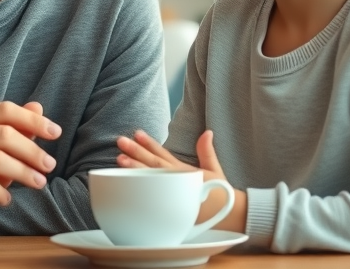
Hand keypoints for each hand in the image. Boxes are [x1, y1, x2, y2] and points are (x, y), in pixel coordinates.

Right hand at [0, 101, 61, 241]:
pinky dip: (1, 192)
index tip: (56, 133)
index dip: (32, 120)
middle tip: (49, 165)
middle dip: (32, 150)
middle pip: (3, 134)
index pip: (3, 110)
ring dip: (23, 172)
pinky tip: (7, 199)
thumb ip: (12, 130)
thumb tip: (38, 107)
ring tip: (39, 183)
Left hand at [117, 129, 246, 232]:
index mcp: (184, 173)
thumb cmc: (220, 195)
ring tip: (120, 159)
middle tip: (121, 141)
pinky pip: (152, 198)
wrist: (229, 218)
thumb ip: (207, 151)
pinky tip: (126, 184)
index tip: (137, 133)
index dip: (150, 144)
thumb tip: (207, 132)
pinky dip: (140, 191)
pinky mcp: (172, 209)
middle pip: (153, 165)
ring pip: (151, 181)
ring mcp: (172, 196)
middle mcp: (176, 183)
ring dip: (135, 170)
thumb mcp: (215, 171)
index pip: (163, 155)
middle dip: (136, 153)